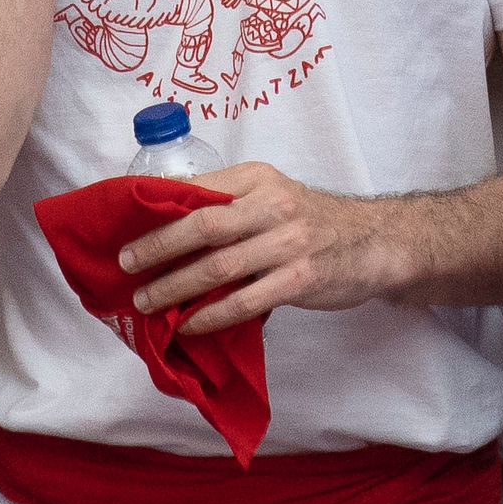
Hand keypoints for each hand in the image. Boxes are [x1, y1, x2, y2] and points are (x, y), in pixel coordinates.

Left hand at [120, 162, 403, 337]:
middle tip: (125, 264)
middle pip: (201, 224)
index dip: (157, 207)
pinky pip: (244, 301)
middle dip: (156, 247)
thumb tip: (168, 227)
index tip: (125, 224)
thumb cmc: (314, 221)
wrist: (377, 242)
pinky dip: (210, 315)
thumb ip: (231, 205)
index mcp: (258, 178)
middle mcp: (272, 205)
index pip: (198, 188)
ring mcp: (288, 243)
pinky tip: (189, 324)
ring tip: (147, 301)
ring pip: (218, 266)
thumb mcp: (274, 195)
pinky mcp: (301, 279)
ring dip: (175, 286)